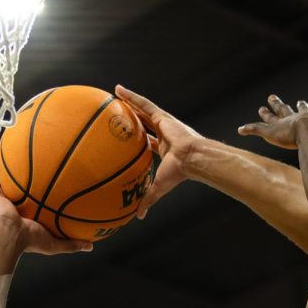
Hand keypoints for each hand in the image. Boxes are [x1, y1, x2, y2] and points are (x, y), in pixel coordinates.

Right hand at [0, 153, 92, 254]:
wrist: (10, 236)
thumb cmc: (30, 240)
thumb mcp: (56, 243)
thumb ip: (72, 243)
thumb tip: (90, 246)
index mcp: (26, 220)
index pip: (34, 208)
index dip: (41, 199)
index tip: (51, 188)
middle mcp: (14, 210)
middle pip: (20, 193)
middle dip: (25, 182)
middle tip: (34, 168)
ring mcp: (3, 203)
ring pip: (4, 184)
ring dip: (7, 172)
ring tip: (12, 157)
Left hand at [115, 84, 204, 218]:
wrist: (193, 159)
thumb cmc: (179, 173)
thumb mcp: (159, 187)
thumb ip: (147, 198)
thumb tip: (138, 217)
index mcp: (164, 148)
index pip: (148, 142)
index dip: (137, 140)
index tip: (127, 138)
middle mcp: (163, 133)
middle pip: (143, 122)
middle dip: (132, 117)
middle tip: (118, 113)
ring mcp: (163, 123)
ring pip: (141, 109)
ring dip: (129, 102)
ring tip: (114, 94)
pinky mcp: (162, 115)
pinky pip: (143, 103)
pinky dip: (131, 96)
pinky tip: (118, 90)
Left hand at [237, 95, 307, 149]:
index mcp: (306, 117)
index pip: (303, 110)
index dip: (302, 107)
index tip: (300, 101)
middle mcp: (292, 118)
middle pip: (284, 110)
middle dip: (279, 104)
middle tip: (272, 97)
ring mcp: (280, 124)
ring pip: (270, 118)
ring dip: (265, 113)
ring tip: (261, 108)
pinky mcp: (270, 131)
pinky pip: (256, 129)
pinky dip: (248, 129)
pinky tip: (240, 130)